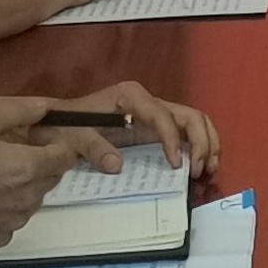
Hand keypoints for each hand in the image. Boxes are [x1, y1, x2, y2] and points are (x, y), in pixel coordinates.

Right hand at [0, 97, 122, 244]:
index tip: (38, 141)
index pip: (65, 156)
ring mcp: (15, 221)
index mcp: (28, 166)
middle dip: (38, 165)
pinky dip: (3, 209)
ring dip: (21, 188)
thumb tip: (45, 107)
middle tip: (5, 156)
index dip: (56, 146)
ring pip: (32, 199)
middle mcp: (29, 197)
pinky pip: (12, 219)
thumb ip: (17, 111)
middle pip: (50, 178)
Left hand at [74, 78, 220, 177]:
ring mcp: (155, 114)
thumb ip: (93, 148)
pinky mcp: (156, 129)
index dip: (173, 139)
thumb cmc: (67, 126)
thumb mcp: (73, 136)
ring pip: (194, 123)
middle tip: (199, 171)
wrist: (60, 124)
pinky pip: (186, 134)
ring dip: (207, 145)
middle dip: (201, 142)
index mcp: (132, 97)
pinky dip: (199, 148)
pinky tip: (200, 167)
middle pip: (189, 116)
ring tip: (207, 170)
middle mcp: (149, 102)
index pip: (163, 115)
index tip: (176, 165)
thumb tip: (116, 165)